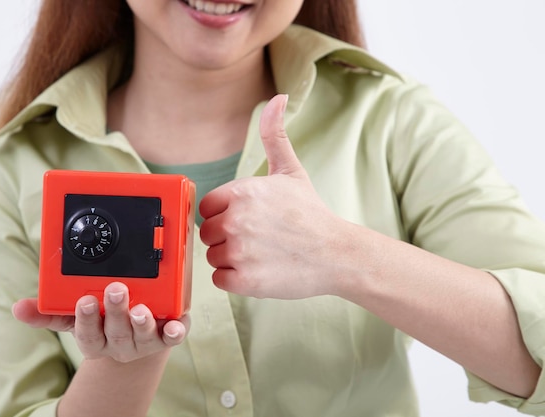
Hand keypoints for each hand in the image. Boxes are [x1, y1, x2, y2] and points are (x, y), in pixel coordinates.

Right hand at [12, 282, 189, 362]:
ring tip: (141, 308)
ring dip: (142, 322)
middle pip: (116, 331)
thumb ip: (47, 312)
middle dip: (116, 311)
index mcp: (95, 338)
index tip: (86, 300)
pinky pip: (173, 336)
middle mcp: (119, 343)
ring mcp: (144, 341)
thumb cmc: (101, 322)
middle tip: (117, 289)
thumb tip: (18, 308)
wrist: (133, 340)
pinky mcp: (166, 335)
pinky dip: (176, 331)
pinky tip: (177, 324)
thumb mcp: (73, 317)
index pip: (87, 333)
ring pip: (143, 335)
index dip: (86, 319)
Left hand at [199, 94, 346, 298]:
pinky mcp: (245, 280)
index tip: (248, 219)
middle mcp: (237, 220)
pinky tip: (260, 270)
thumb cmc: (311, 213)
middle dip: (227, 238)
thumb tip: (277, 98)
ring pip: (213, 257)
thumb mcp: (291, 170)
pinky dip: (236, 280)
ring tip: (261, 254)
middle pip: (207, 233)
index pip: (208, 207)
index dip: (225, 214)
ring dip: (231, 259)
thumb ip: (274, 134)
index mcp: (242, 192)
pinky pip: (220, 280)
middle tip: (257, 239)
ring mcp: (240, 251)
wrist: (337, 253)